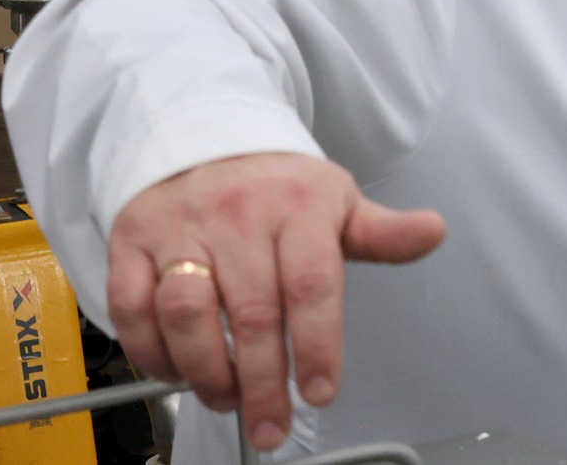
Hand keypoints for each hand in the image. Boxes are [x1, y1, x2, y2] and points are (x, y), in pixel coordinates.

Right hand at [106, 152, 446, 451]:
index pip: (311, 284)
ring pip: (187, 312)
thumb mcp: (338, 201)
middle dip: (264, 381)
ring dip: (206, 371)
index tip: (321, 391)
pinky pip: (132, 308)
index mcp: (299, 205)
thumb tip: (434, 232)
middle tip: (273, 425)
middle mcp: (238, 214)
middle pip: (252, 311)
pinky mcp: (132, 242)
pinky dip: (152, 352)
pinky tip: (179, 373)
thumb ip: (383, 233)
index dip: (317, 345)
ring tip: (229, 399)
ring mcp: (181, 227)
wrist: (205, 141)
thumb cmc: (278, 186)